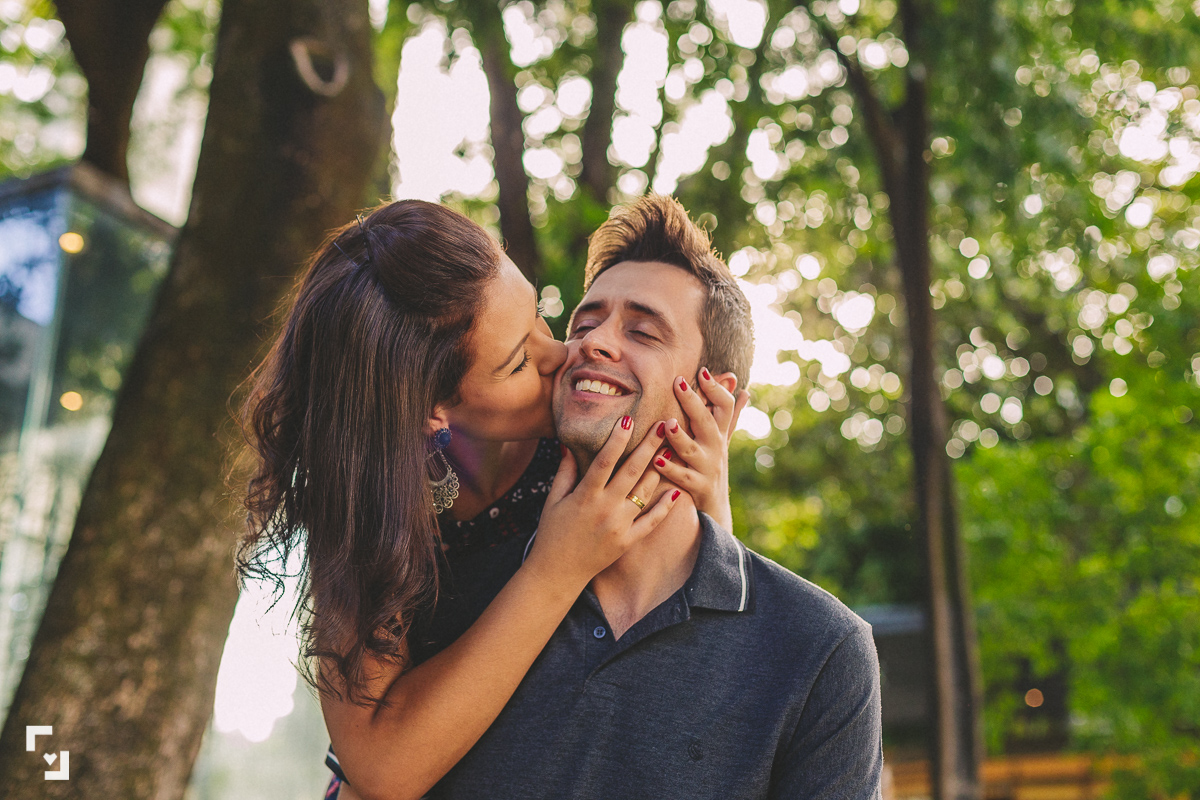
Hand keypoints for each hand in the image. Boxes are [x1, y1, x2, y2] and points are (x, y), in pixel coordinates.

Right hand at [525, 416, 681, 590]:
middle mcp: (605, 508)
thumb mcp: (553, 500)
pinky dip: (665, 507)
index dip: (617, 439)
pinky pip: (651, 522)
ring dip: (660, 469)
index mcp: (585, 495)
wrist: (557, 573)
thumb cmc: (553, 532)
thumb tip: (567, 444)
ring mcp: (619, 526)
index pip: (604, 461)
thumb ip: (564, 472)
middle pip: (632, 471)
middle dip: (650, 446)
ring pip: (645, 492)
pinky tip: (677, 491)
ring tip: (674, 448)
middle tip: (665, 424)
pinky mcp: (628, 541)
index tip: (629, 418)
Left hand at [652, 368, 748, 530]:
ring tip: (667, 424)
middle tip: (678, 383)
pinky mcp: (698, 487)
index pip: (724, 406)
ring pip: (692, 450)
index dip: (715, 389)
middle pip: (706, 421)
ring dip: (680, 437)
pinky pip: (683, 478)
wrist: (715, 508)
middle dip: (693, 402)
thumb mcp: (723, 439)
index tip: (702, 371)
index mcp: (719, 433)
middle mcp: (715, 448)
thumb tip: (744, 389)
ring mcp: (707, 468)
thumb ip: (730, 415)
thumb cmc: (713, 465)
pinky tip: (657, 460)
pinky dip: (670, 469)